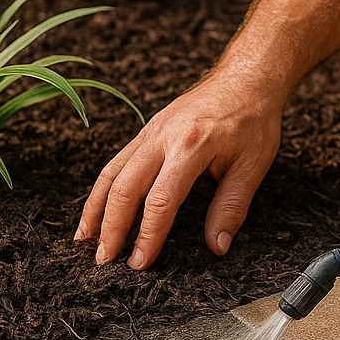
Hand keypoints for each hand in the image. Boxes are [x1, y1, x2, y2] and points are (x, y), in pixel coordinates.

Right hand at [75, 72, 282, 268]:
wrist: (247, 77)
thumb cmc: (253, 119)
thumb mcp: (253, 164)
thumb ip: (232, 206)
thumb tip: (217, 246)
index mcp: (192, 145)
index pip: (161, 199)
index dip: (148, 234)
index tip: (140, 262)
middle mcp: (164, 136)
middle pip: (126, 187)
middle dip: (111, 227)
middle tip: (104, 261)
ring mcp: (152, 130)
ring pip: (112, 172)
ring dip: (95, 208)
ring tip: (85, 241)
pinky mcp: (148, 129)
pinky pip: (118, 161)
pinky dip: (104, 188)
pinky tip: (98, 208)